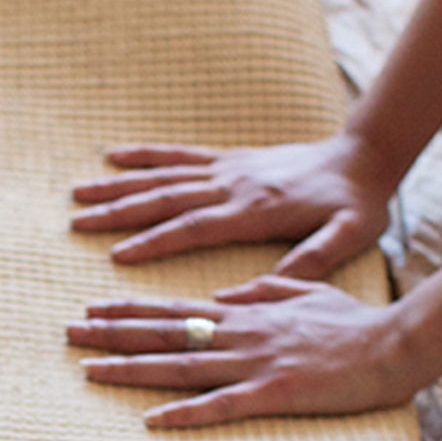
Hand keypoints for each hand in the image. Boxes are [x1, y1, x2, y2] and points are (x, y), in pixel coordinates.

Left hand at [67, 270, 412, 427]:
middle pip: (164, 334)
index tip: (93, 309)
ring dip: (132, 369)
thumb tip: (226, 293)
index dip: (131, 310)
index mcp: (247, 312)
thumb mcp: (307, 292)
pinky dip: (186, 414)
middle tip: (68, 333)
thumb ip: (265, 290)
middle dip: (113, 334)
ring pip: (181, 366)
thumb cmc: (356, 321)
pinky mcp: (275, 392)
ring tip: (88, 370)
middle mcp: (241, 334)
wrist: (395, 342)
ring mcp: (255, 364)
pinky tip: (152, 421)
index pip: (175, 310)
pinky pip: (222, 406)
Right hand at [70, 129, 393, 277]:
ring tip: (78, 195)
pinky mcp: (230, 159)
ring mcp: (228, 169)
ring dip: (119, 186)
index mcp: (256, 211)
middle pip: (166, 200)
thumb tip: (272, 285)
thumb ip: (313, 259)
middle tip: (77, 225)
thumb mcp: (348, 237)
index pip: (195, 228)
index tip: (118, 257)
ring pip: (163, 177)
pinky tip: (113, 156)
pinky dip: (144, 156)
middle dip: (118, 213)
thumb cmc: (358, 205)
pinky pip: (180, 155)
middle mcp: (233, 186)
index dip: (155, 242)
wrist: (365, 156)